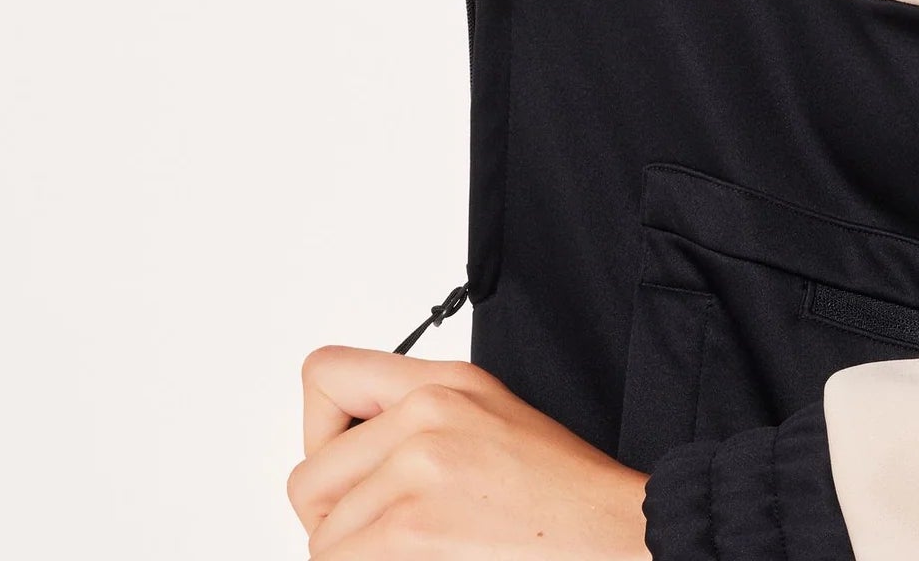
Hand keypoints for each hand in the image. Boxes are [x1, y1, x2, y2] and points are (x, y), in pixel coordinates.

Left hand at [288, 344, 651, 558]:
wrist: (609, 530)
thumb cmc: (558, 491)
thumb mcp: (490, 416)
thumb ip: (420, 418)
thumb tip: (352, 457)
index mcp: (445, 381)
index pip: (325, 375)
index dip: (321, 432)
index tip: (349, 469)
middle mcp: (426, 411)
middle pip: (309, 477)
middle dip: (334, 519)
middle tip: (384, 534)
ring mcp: (418, 466)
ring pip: (322, 535)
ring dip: (356, 556)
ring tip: (416, 550)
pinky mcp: (410, 526)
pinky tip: (419, 559)